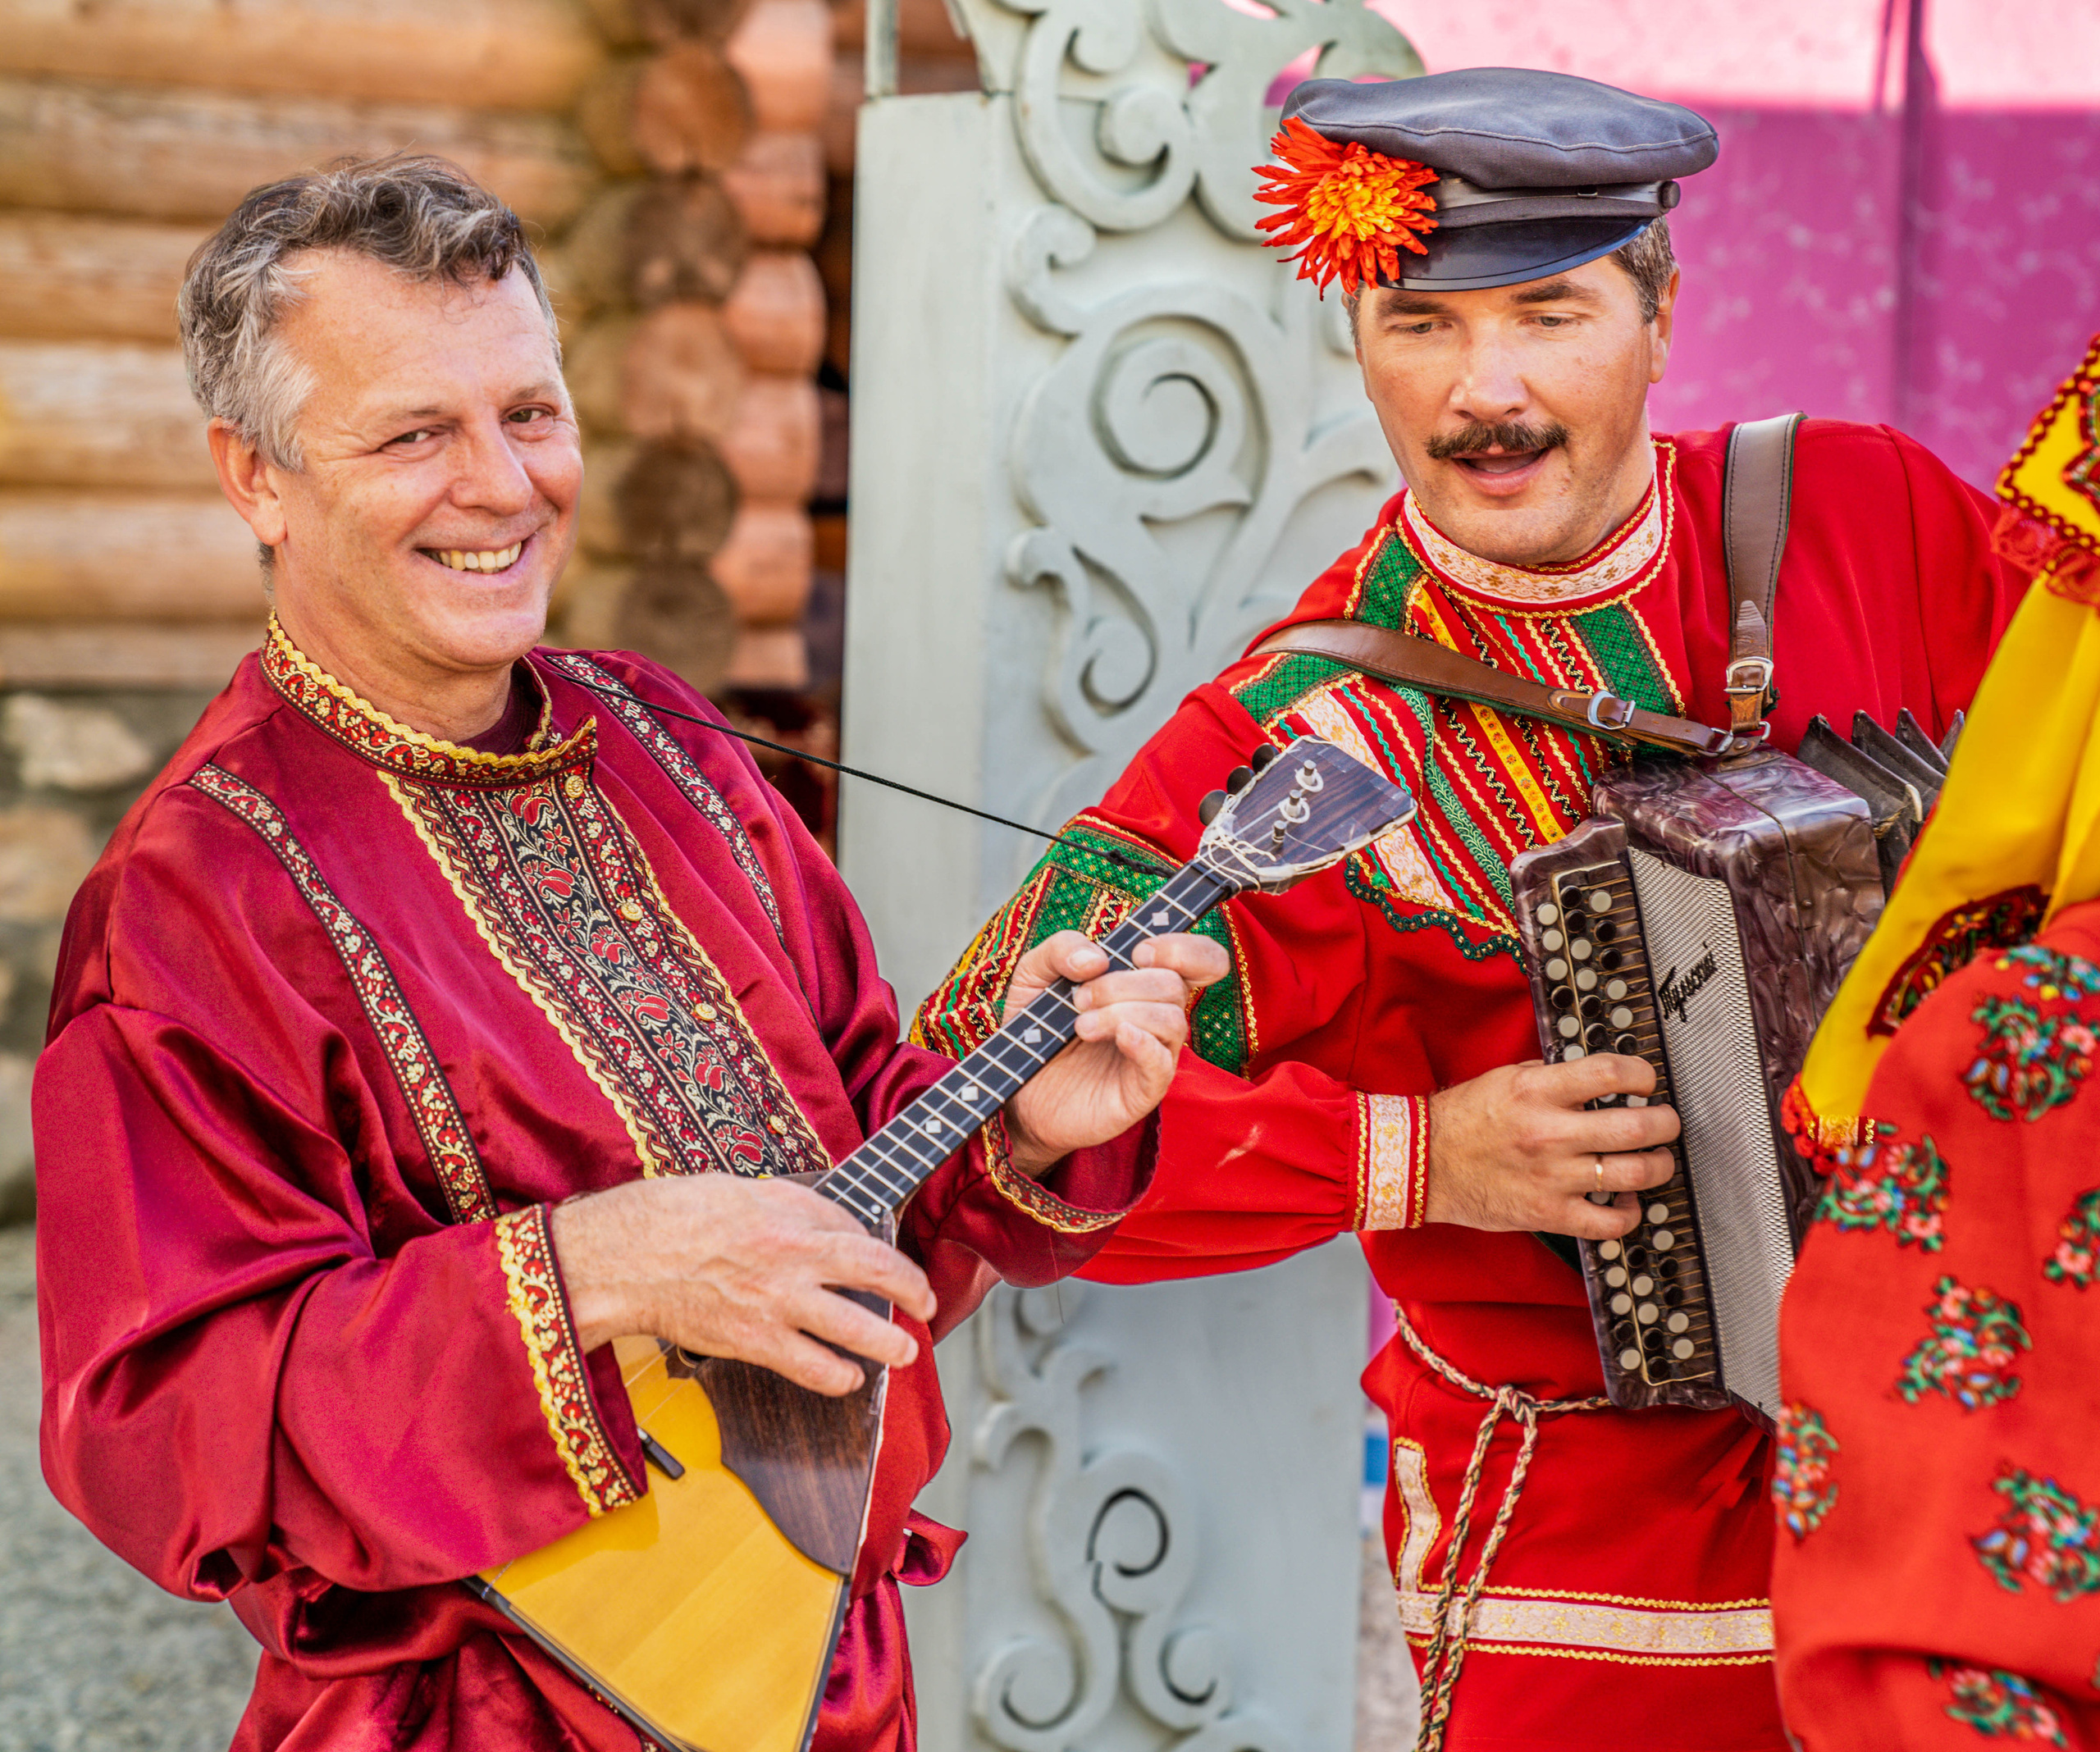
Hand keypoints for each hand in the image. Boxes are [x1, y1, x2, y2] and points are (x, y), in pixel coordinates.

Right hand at [550, 1175, 935, 1394]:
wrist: (625, 1259)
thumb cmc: (673, 1216)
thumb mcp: (742, 1190)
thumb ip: (792, 1205)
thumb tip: (830, 1220)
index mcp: (790, 1217)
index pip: (860, 1232)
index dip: (887, 1249)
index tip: (895, 1261)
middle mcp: (793, 1259)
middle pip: (877, 1275)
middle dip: (913, 1293)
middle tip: (926, 1305)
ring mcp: (777, 1304)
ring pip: (855, 1330)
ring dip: (890, 1345)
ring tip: (906, 1351)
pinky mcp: (754, 1343)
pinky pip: (811, 1368)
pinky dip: (837, 1377)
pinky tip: (847, 1377)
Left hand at [1000, 929, 1229, 1177]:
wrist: (1022, 1089)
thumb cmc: (1038, 1028)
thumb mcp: (1034, 975)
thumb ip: (1060, 949)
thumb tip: (1096, 958)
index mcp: (1143, 982)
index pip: (1199, 959)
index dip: (1183, 949)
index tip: (1139, 953)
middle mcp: (1157, 1015)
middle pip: (1172, 983)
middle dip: (1121, 984)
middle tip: (1079, 1000)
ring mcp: (1155, 1053)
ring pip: (1171, 1020)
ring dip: (1121, 1014)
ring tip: (1081, 1027)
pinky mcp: (1144, 1089)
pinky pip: (1161, 1064)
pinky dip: (1144, 1044)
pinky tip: (1120, 1037)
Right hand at [1424, 1054, 1680, 1237]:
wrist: (1424, 1163)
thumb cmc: (1463, 1120)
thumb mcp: (1506, 1078)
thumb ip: (1553, 1076)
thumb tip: (1597, 1077)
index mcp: (1538, 1091)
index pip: (1611, 1073)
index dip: (1643, 1074)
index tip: (1648, 1080)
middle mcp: (1550, 1133)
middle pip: (1636, 1128)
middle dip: (1665, 1124)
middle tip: (1665, 1123)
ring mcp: (1552, 1177)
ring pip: (1634, 1174)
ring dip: (1658, 1166)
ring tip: (1655, 1161)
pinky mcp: (1548, 1213)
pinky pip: (1610, 1223)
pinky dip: (1630, 1213)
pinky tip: (1627, 1201)